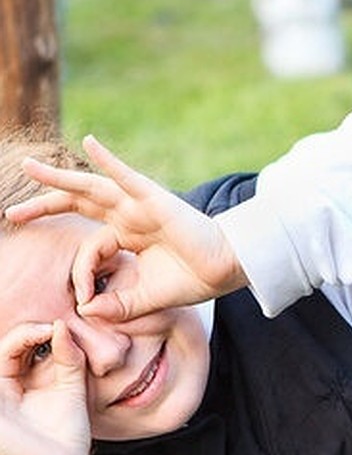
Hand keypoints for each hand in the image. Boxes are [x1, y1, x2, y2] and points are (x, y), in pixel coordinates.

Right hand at [0, 319, 96, 454]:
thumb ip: (69, 359)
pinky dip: (10, 354)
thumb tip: (60, 326)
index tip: (60, 327)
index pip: (18, 345)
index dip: (36, 332)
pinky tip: (25, 347)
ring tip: (43, 332)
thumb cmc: (67, 434)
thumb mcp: (72, 389)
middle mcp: (2, 386)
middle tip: (50, 329)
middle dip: (28, 332)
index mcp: (18, 380)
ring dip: (18, 340)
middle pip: (5, 347)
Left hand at [4, 135, 246, 321]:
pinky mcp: (156, 200)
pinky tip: (90, 143)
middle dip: (44, 206)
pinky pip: (127, 176)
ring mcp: (140, 205)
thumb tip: (87, 311)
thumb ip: (118, 304)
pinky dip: (109, 160)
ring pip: (92, 187)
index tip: (85, 297)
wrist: (227, 270)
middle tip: (13, 213)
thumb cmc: (194, 280)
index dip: (81, 271)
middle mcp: (129, 216)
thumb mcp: (147, 298)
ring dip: (59, 177)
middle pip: (78, 203)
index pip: (90, 246)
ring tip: (29, 166)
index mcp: (128, 236)